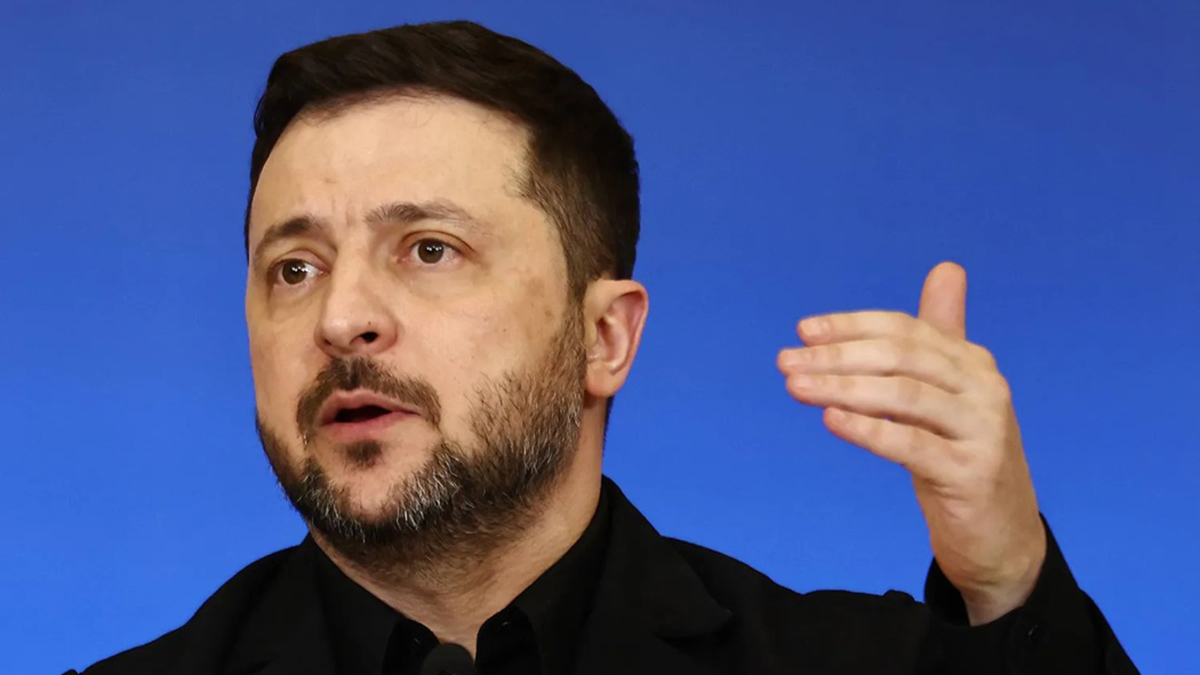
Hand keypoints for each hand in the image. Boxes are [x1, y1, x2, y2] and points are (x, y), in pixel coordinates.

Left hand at [776, 261, 1046, 624]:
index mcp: (973, 362)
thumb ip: (941, 335)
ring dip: (843, 388)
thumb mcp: (948, 392)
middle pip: (902, 357)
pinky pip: (913, 445)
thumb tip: (947, 268)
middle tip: (786, 361)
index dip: (852, 326)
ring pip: (904, 397)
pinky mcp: (972, 473)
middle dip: (838, 356)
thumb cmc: (961, 454)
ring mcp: (983, 430)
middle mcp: (984, 388)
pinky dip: (869, 430)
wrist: (1000, 533)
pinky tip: (832, 420)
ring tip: (796, 387)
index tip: (803, 331)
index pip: (905, 330)